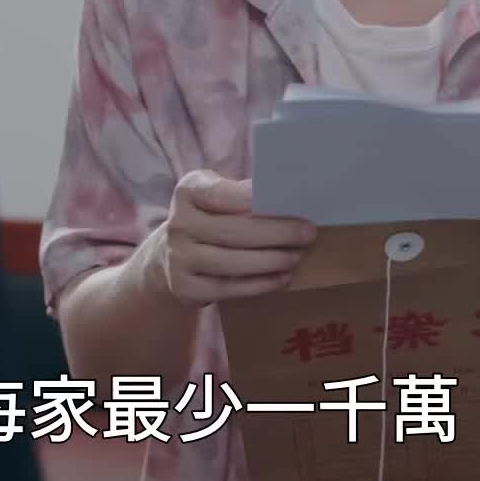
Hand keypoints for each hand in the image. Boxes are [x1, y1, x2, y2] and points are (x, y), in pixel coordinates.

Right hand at [147, 172, 317, 308]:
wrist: (170, 255)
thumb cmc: (209, 218)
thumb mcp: (218, 195)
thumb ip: (244, 193)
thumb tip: (287, 194)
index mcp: (188, 192)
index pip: (222, 194)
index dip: (255, 199)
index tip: (291, 202)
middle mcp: (179, 224)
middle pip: (233, 231)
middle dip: (276, 233)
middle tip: (308, 234)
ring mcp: (179, 258)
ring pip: (232, 263)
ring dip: (271, 261)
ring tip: (297, 256)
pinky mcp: (184, 288)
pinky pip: (228, 288)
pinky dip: (259, 285)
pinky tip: (282, 278)